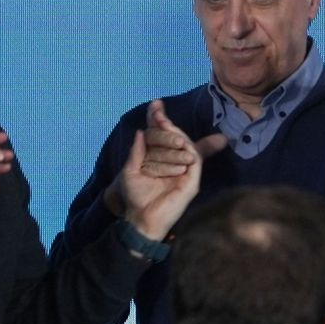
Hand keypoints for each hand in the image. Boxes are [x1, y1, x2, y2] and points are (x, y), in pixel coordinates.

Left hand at [108, 100, 221, 240]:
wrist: (141, 219)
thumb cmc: (137, 198)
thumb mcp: (130, 170)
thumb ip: (137, 152)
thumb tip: (141, 131)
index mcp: (163, 160)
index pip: (164, 136)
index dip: (160, 120)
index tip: (156, 104)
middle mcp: (176, 164)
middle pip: (176, 138)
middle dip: (167, 123)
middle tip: (158, 113)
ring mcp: (186, 172)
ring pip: (186, 146)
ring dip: (176, 133)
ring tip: (164, 123)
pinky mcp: (192, 182)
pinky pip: (194, 161)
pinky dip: (187, 148)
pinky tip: (178, 139)